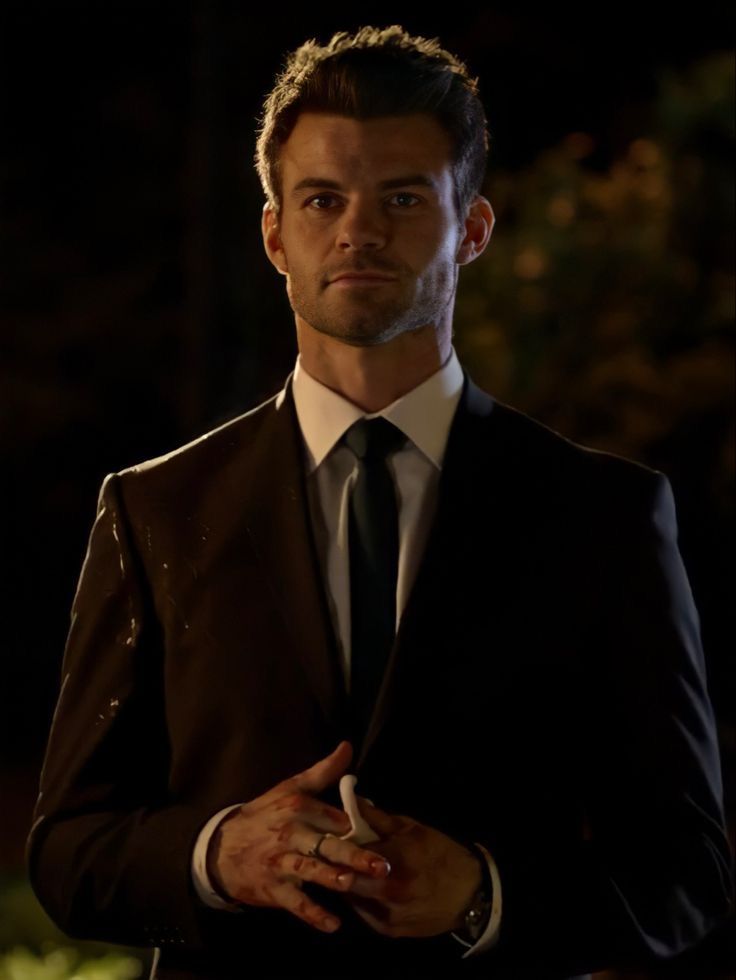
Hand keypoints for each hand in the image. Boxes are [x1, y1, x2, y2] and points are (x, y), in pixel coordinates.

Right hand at [207, 742, 391, 933]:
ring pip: (310, 870)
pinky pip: (295, 903)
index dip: (361, 827)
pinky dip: (313, 914)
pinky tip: (333, 925)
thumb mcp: (290, 788)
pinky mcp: (273, 888)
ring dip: (331, 879)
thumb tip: (348, 747)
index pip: (336, 817)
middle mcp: (291, 833)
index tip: (386, 837)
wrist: (221, 848)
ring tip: (351, 885)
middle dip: (355, 855)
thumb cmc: (264, 816)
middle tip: (382, 866)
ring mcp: (281, 862)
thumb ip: (323, 771)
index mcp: (299, 807)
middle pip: (327, 844)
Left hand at [343, 797, 482, 938]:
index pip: (347, 851)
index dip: (336, 843)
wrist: (470, 894)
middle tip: (336, 854)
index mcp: (391, 861)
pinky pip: (363, 911)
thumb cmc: (440, 854)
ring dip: (348, 881)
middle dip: (338, 865)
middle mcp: (385, 892)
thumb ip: (377, 817)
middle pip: (343, 878)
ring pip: (351, 896)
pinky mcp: (388, 931)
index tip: (331, 836)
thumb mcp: (411, 828)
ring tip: (350, 868)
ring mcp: (385, 915)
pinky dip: (361, 897)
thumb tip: (350, 800)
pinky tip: (367, 886)